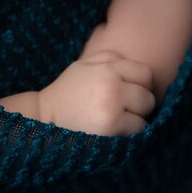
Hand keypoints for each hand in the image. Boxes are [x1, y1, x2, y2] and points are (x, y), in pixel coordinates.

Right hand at [37, 50, 156, 135]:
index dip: (140, 85)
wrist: (43, 119)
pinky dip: (128, 134)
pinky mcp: (110, 128)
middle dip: (139, 105)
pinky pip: (136, 131)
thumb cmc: (67, 92)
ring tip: (115, 120)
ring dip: (134, 121)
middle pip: (147, 97)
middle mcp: (111, 86)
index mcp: (106, 69)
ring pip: (144, 116)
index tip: (129, 93)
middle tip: (122, 110)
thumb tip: (134, 64)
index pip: (145, 74)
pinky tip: (112, 131)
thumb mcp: (83, 66)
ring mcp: (111, 108)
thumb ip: (109, 58)